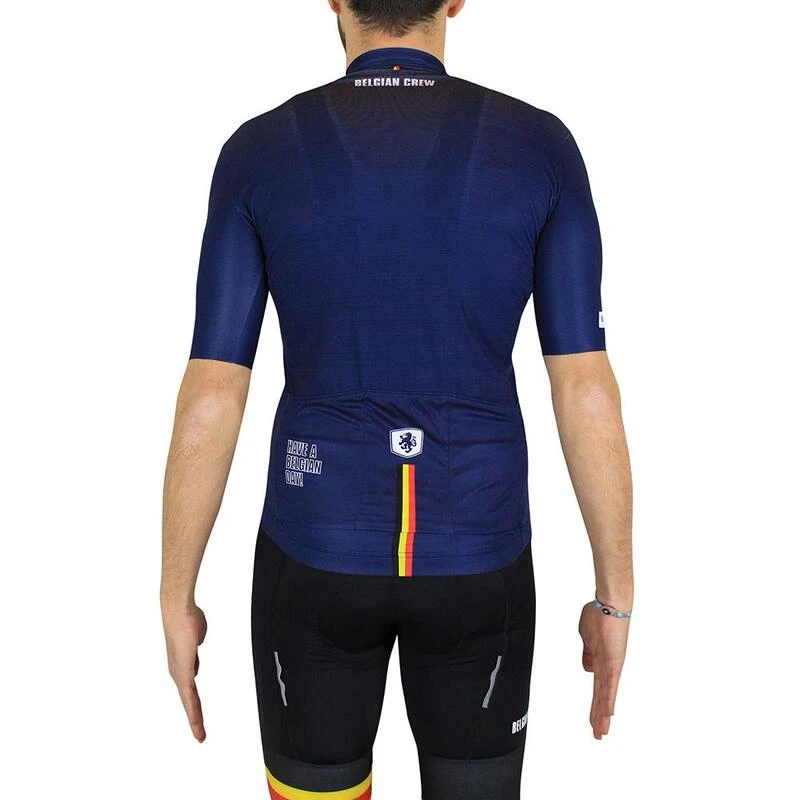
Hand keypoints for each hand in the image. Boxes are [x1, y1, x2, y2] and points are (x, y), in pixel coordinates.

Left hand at [163, 603, 207, 741]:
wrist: (179, 613)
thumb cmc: (188, 619)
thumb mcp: (198, 635)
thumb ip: (197, 645)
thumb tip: (197, 645)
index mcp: (183, 664)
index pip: (189, 688)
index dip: (195, 702)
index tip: (198, 714)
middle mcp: (178, 672)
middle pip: (189, 701)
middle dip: (195, 718)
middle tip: (200, 734)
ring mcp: (179, 675)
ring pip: (189, 703)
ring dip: (195, 719)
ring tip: (200, 734)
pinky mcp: (182, 674)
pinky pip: (190, 698)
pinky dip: (194, 712)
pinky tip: (197, 722)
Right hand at [579, 601, 629, 738]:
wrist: (609, 603)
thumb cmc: (598, 613)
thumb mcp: (587, 636)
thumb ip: (587, 653)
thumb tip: (587, 669)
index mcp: (601, 661)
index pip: (598, 689)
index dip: (596, 705)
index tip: (595, 719)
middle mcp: (609, 667)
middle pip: (602, 697)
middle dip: (599, 716)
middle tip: (598, 735)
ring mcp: (611, 666)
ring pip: (606, 696)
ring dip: (602, 714)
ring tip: (600, 732)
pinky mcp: (613, 662)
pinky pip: (610, 685)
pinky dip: (608, 700)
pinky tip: (607, 714)